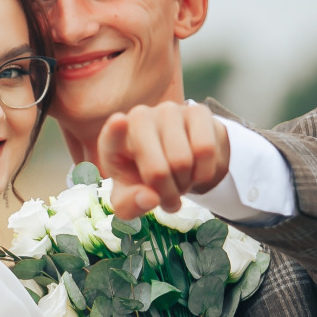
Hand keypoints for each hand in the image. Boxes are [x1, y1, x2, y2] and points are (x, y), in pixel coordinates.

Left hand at [97, 101, 229, 220]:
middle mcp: (138, 119)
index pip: (111, 136)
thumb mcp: (131, 198)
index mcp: (113, 142)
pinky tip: (195, 168)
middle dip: (167, 193)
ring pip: (183, 162)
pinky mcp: (197, 111)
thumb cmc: (145, 177)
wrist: (179, 160)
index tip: (119, 121)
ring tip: (179, 179)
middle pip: (158, 171)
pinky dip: (204, 172)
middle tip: (167, 194)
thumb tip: (150, 198)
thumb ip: (131, 205)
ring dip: (185, 183)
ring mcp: (168, 111)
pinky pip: (205, 150)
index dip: (115, 130)